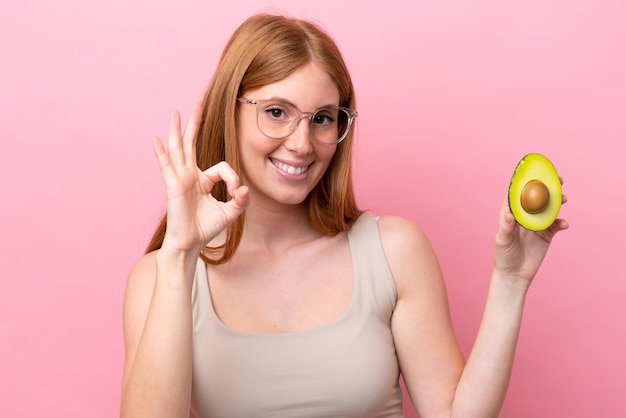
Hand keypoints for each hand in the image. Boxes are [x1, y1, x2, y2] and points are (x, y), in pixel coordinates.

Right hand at [152, 103, 249, 253]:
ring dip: (176, 130)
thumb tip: (244, 189)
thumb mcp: (229, 212)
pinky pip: (167, 166)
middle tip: (197, 105)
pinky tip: (156, 139)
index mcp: (202, 180)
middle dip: (194, 124)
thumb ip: (240, 200)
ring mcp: (180, 179)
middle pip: (191, 144)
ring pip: (178, 149)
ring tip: (174, 113)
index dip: (233, 178)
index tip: (237, 193)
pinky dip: (161, 153)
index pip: (221, 168)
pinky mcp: (173, 186)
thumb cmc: (206, 229)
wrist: (190, 244)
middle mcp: (189, 176)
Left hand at [493, 178, 568, 283]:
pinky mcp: (546, 235)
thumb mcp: (502, 240)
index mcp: (510, 213)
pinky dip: (562, 223)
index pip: (517, 194)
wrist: (514, 275)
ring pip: (549, 208)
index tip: (534, 171)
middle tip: (558, 179)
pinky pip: (556, 225)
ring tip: (564, 198)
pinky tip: (564, 224)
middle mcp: (524, 216)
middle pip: (537, 197)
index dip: (525, 181)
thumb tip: (510, 214)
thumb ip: (506, 227)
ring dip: (557, 202)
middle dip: (547, 187)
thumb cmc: (503, 256)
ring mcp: (536, 224)